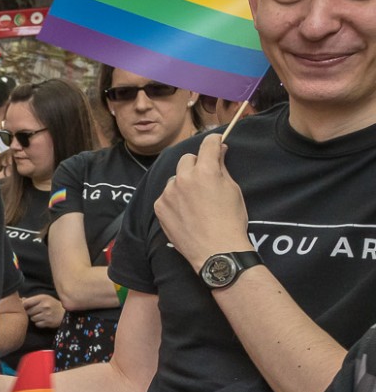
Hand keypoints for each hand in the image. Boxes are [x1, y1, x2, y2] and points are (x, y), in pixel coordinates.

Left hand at [25, 293, 66, 329]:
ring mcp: (46, 314)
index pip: (26, 302)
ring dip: (35, 318)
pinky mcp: (48, 322)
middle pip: (28, 312)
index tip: (25, 307)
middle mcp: (44, 306)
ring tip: (41, 316)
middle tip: (36, 312)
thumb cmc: (53, 305)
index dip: (23, 306)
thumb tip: (20, 300)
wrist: (65, 313)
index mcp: (42, 298)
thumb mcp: (44, 298)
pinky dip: (39, 323)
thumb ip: (33, 299)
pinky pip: (37, 324)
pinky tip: (44, 320)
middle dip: (30, 312)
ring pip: (32, 318)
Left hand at [154, 132, 250, 269]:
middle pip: (187, 159)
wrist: (216, 250)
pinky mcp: (159, 206)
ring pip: (175, 178)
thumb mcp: (232, 190)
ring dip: (184, 182)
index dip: (213, 141)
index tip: (215, 142)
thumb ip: (222, 167)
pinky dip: (174, 198)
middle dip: (197, 163)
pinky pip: (166, 195)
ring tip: (195, 200)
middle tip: (205, 175)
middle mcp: (183, 178)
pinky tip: (185, 211)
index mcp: (205, 171)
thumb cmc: (230, 220)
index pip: (207, 144)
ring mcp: (168, 193)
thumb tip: (219, 150)